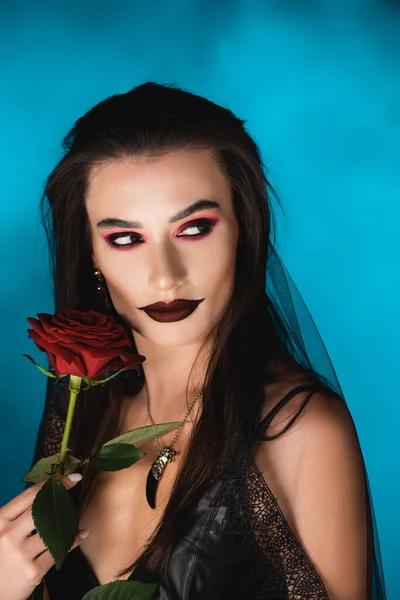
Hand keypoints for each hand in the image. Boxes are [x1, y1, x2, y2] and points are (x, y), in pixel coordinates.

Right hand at [0, 473, 87, 599]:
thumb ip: (16, 516)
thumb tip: (44, 495)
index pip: (29, 496)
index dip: (52, 484)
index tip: (69, 477)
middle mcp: (9, 536)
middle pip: (43, 508)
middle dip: (62, 495)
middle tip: (74, 486)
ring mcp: (22, 554)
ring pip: (55, 529)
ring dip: (69, 520)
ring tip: (75, 515)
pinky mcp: (33, 571)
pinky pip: (60, 550)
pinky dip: (74, 540)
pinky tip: (80, 534)